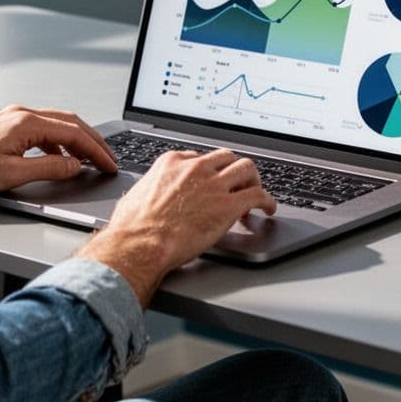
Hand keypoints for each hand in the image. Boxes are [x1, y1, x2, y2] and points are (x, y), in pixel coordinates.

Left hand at [0, 105, 116, 214]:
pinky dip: (58, 143)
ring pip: (57, 125)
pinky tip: (58, 159)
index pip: (74, 132)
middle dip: (92, 142)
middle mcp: (21, 114)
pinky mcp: (7, 127)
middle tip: (108, 159)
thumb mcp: (13, 175)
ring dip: (76, 142)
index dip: (96, 150)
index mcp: (26, 122)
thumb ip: (49, 170)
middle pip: (69, 123)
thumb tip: (75, 166)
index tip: (109, 164)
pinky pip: (42, 130)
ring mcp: (13, 118)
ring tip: (89, 160)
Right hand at [76, 149, 276, 305]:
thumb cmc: (132, 227)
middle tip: (237, 186)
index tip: (212, 182)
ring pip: (247, 168)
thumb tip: (146, 197)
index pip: (201, 157)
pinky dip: (268, 201)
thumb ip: (149, 190)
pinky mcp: (228, 206)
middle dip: (233, 171)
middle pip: (227, 157)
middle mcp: (196, 168)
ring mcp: (214, 185)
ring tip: (254, 194)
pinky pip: (259, 195)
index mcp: (173, 163)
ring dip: (253, 181)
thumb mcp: (136, 195)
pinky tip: (268, 209)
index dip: (209, 172)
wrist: (140, 243)